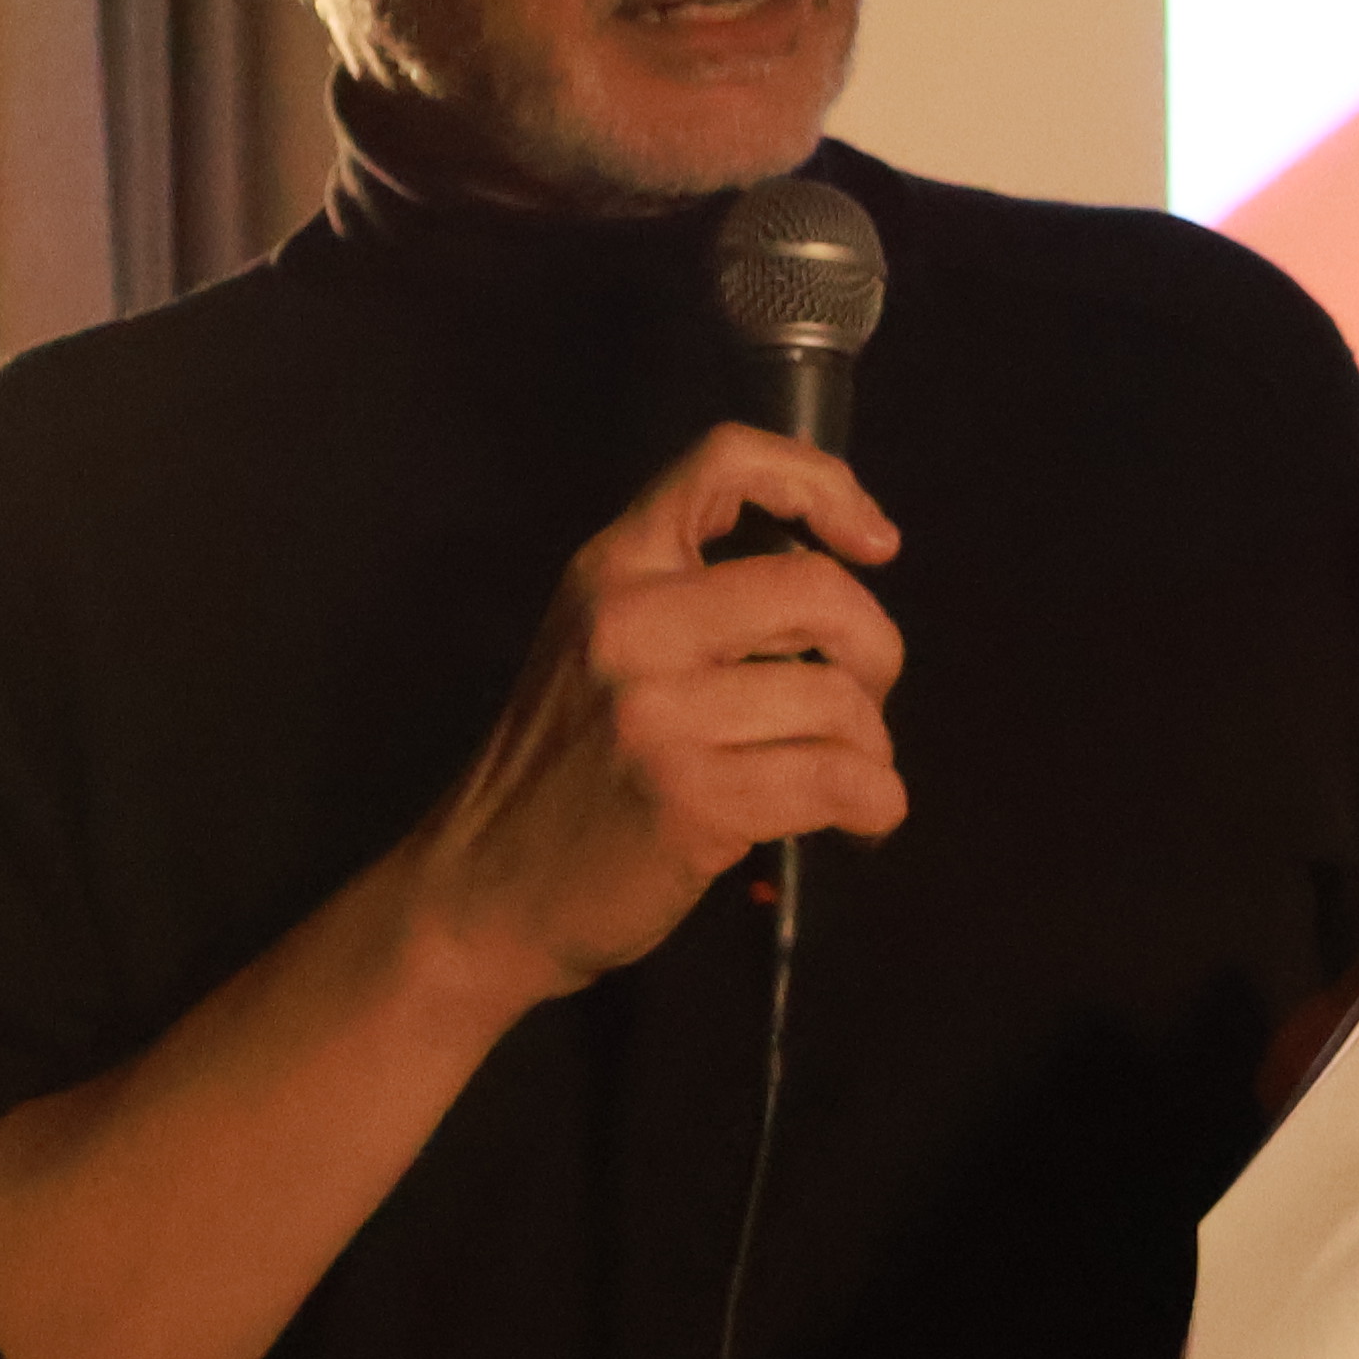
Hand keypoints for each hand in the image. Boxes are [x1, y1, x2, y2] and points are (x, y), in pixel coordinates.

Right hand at [406, 426, 906, 1012]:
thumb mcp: (599, 648)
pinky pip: (842, 782)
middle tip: (860, 702)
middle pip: (821, 589)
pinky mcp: (693, 799)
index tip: (875, 543)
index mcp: (613, 570)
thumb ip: (693, 599)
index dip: (823, 485)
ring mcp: (659, 714)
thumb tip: (842, 578)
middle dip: (875, 651)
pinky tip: (856, 825)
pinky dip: (875, 807)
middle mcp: (632, 624)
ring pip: (840, 701)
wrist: (482, 896)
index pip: (725, 462)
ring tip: (843, 781)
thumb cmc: (561, 773)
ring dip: (870, 750)